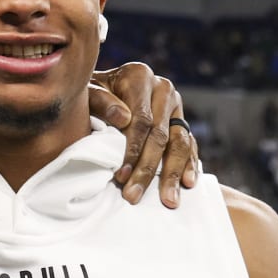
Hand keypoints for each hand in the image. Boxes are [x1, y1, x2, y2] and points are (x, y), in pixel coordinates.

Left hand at [89, 62, 199, 207]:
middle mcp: (162, 88)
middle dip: (148, 170)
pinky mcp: (181, 119)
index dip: (132, 151)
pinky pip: (188, 144)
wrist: (101, 89)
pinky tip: (188, 184)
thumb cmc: (90, 96)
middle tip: (134, 196)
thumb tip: (124, 119)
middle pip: (160, 135)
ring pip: (179, 142)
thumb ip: (101, 102)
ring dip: (173, 173)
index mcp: (139, 76)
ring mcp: (175, 105)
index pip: (141, 120)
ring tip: (168, 200)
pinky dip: (188, 164)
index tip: (120, 177)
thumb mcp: (88, 94)